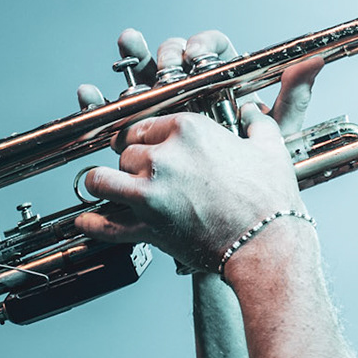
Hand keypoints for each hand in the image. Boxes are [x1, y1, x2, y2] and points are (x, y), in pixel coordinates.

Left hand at [73, 28, 322, 270]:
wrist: (269, 244)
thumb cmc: (271, 199)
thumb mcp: (270, 148)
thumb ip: (257, 123)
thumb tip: (253, 112)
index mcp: (189, 130)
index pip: (147, 124)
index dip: (146, 137)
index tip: (148, 146)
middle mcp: (164, 156)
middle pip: (125, 151)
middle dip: (131, 163)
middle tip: (143, 175)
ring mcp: (150, 192)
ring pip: (102, 179)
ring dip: (103, 184)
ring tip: (108, 189)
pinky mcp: (146, 227)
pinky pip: (104, 224)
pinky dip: (92, 223)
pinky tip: (86, 220)